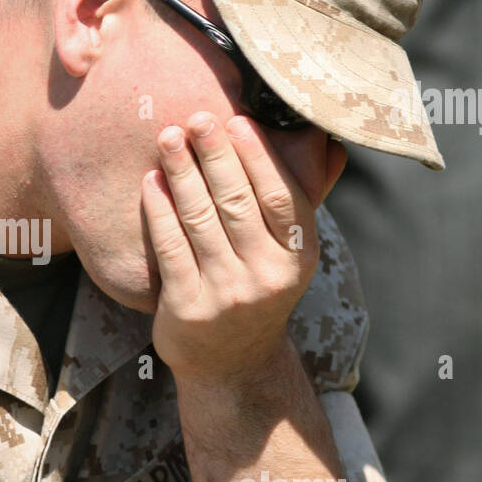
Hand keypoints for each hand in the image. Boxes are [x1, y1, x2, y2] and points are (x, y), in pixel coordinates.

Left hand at [141, 112, 317, 384]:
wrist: (232, 364)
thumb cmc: (257, 289)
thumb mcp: (288, 256)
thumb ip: (297, 204)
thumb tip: (330, 142)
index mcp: (299, 256)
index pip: (279, 196)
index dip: (258, 156)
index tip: (237, 121)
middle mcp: (267, 275)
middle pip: (237, 202)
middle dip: (215, 154)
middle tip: (196, 117)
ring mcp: (227, 293)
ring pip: (200, 219)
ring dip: (182, 173)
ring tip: (168, 137)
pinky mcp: (188, 307)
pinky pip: (171, 247)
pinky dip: (159, 210)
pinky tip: (151, 181)